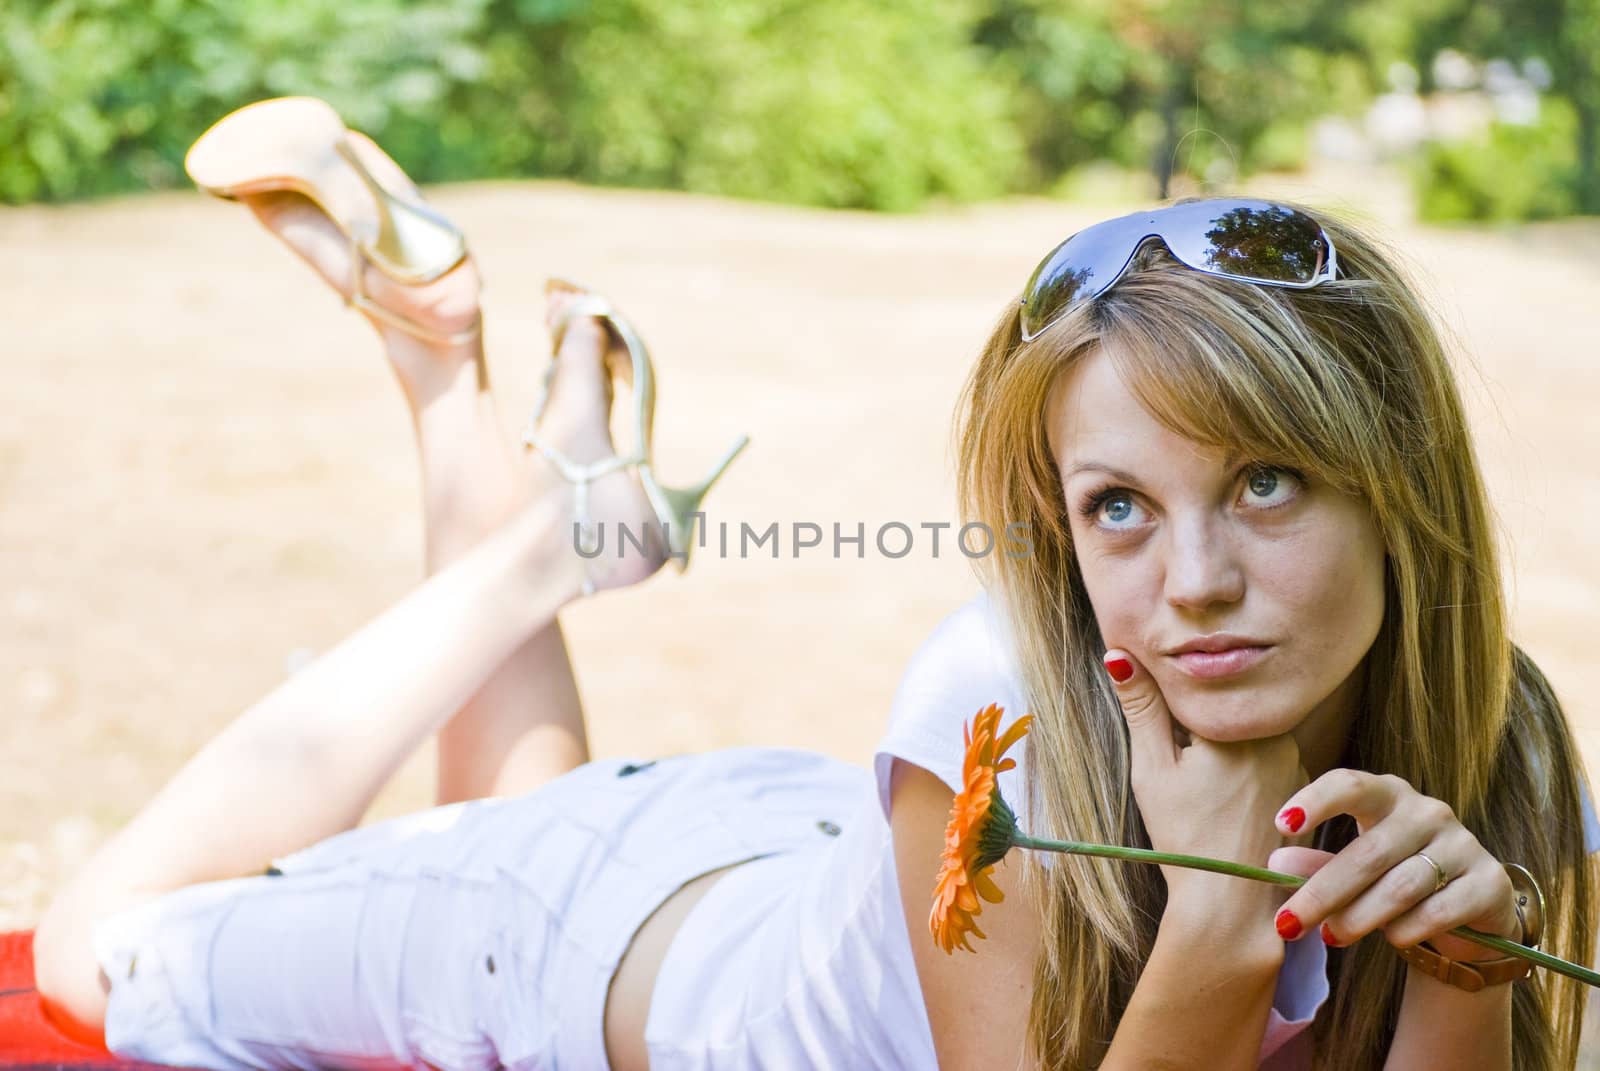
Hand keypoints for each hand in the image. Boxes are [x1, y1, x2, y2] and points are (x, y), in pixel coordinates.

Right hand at [1104, 648, 1310, 910]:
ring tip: (1208, 802)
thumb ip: (1140, 706)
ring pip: (1247, 743)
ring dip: (1225, 758)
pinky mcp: (1305, 792)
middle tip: (1186, 785)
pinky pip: (1269, 768)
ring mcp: (1298, 765)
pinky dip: (1248, 780)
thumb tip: (1118, 652)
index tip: (1170, 759)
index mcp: (1238, 724)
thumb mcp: (1153, 768)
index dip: (1173, 724)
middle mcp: (1279, 736)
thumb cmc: (1185, 837)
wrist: (1231, 903)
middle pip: (1225, 719)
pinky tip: (1231, 813)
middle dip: (1200, 739)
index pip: (1197, 699)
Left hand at [1266, 768, 1521, 961]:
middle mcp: (1428, 811)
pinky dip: (1406, 930)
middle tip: (1288, 924)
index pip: (1350, 784)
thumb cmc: (1396, 877)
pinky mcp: (1489, 882)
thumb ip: (1318, 864)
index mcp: (1388, 795)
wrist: (1470, 909)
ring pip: (1400, 887)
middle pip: (1368, 853)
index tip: (1281, 825)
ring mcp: (1463, 844)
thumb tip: (1274, 865)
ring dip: (1359, 918)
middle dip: (1322, 893)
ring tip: (1332, 936)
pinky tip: (1392, 938)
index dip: (1316, 801)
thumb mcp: (1355, 867)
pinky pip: (1437, 911)